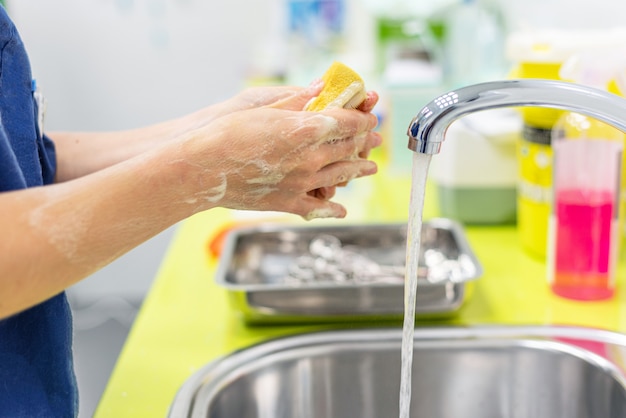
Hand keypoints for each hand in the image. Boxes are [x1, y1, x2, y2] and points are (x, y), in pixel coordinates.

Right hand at [178, 103, 381, 219]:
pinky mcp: (288, 203)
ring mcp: (301, 183)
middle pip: (348, 147)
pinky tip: (342, 210)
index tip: (369, 118)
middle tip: (374, 139)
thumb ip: (298, 100)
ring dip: (358, 170)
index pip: (347, 123)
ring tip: (369, 168)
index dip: (362, 119)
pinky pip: (318, 208)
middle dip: (364, 141)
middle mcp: (310, 157)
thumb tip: (322, 88)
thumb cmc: (228, 131)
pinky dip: (333, 209)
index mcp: (307, 129)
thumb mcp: (265, 107)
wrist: (204, 167)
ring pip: (340, 175)